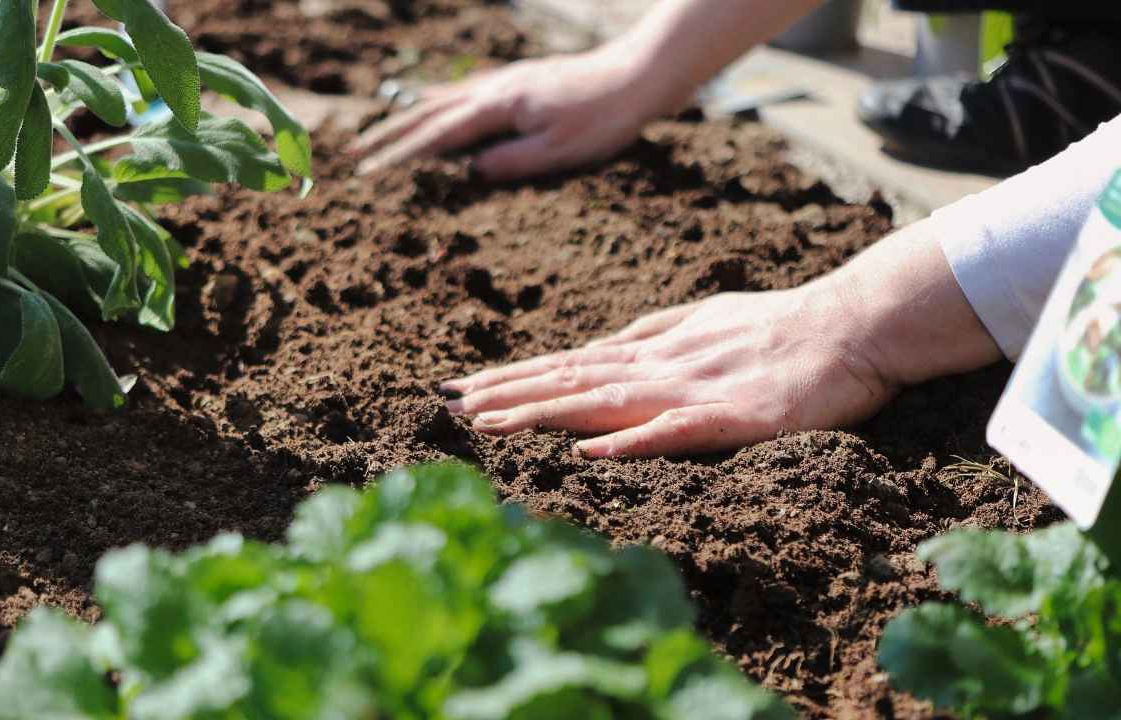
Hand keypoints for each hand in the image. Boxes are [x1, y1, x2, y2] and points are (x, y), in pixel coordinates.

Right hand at [350, 47, 663, 179]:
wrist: (638, 75)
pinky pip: (464, 91)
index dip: (400, 156)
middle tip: (354, 154)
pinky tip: (431, 102)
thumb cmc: (604, 118)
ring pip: (443, 99)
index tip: (369, 172)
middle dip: (389, 136)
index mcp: (500, 107)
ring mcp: (505, 82)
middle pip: (429, 114)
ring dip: (407, 118)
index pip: (438, 136)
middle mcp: (495, 89)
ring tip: (378, 133)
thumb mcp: (559, 151)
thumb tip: (470, 173)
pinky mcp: (518, 81)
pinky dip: (438, 100)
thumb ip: (512, 161)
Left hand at [440, 282, 899, 457]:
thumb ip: (653, 334)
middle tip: (445, 405)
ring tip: (487, 424)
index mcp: (654, 349)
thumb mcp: (704, 321)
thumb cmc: (782, 325)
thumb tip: (602, 346)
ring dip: (542, 412)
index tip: (460, 388)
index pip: (568, 365)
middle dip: (505, 394)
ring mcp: (693, 389)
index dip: (512, 377)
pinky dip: (629, 441)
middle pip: (569, 380)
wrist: (855, 322)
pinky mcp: (733, 417)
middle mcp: (660, 366)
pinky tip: (587, 451)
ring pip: (603, 402)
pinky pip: (674, 431)